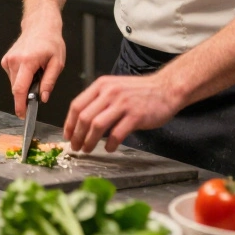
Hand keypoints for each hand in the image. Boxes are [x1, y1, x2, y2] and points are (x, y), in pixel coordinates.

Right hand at [0, 23, 65, 117]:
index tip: (22, 114)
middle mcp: (15, 60)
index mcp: (28, 61)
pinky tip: (29, 68)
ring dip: (25, 84)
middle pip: (16, 88)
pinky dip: (20, 77)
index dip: (20, 105)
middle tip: (39, 86)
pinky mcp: (6, 60)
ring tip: (36, 71)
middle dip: (26, 94)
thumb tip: (42, 98)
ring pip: (14, 83)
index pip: (20, 89)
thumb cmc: (51, 42)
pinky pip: (12, 77)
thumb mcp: (57, 63)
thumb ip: (49, 82)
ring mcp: (8, 60)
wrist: (40, 26)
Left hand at [63, 71, 180, 153]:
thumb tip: (82, 120)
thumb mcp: (115, 87)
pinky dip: (110, 144)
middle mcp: (110, 93)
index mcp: (102, 85)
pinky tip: (109, 148)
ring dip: (89, 141)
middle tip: (75, 146)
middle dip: (77, 135)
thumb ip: (100, 99)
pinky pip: (117, 133)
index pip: (77, 105)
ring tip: (87, 149)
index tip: (68, 135)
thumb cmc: (141, 91)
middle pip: (84, 117)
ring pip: (97, 125)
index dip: (69, 123)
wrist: (166, 88)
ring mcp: (123, 104)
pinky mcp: (135, 116)